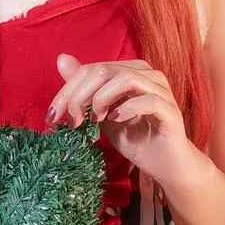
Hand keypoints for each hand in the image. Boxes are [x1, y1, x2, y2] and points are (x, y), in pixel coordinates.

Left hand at [46, 52, 198, 188]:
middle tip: (72, 121)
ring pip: (126, 78)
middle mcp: (147, 74)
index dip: (67, 91)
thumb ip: (84, 88)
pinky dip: (128, 108)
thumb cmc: (135, 138)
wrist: (165, 165)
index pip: (91, 69)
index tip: (53, 116)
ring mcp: (161, 91)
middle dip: (79, 96)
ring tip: (96, 119)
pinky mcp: (171, 111)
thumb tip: (61, 59)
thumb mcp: (102, 114)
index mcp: (130, 71)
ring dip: (102, 99)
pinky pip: (149, 100)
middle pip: (103, 71)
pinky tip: (115, 120)